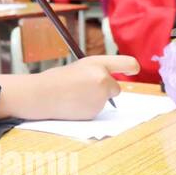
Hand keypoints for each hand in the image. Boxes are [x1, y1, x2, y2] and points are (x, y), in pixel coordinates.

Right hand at [0, 55, 139, 121]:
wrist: (42, 94)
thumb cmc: (57, 80)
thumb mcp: (79, 67)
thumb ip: (96, 72)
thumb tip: (109, 83)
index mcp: (97, 63)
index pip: (126, 63)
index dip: (131, 67)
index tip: (133, 70)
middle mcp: (103, 79)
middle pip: (115, 88)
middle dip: (106, 90)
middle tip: (85, 88)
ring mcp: (100, 97)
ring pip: (104, 101)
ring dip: (94, 100)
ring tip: (74, 95)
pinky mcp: (95, 111)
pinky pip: (96, 111)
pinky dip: (88, 109)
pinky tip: (73, 104)